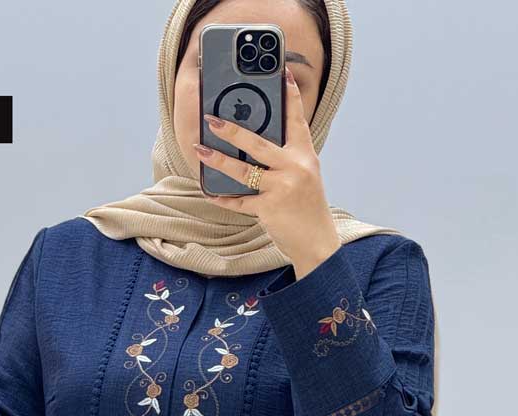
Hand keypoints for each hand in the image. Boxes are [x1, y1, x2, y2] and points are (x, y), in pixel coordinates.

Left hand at [193, 67, 341, 279]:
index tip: (282, 73)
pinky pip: (240, 201)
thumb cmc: (307, 207)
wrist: (317, 241)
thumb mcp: (305, 176)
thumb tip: (252, 145)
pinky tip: (210, 192)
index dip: (290, 95)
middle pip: (258, 143)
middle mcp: (295, 168)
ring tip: (200, 150)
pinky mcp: (269, 209)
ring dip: (218, 160)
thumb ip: (286, 159)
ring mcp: (281, 188)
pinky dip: (224, 198)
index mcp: (305, 155)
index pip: (297, 119)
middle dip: (232, 131)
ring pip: (243, 171)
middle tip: (212, 120)